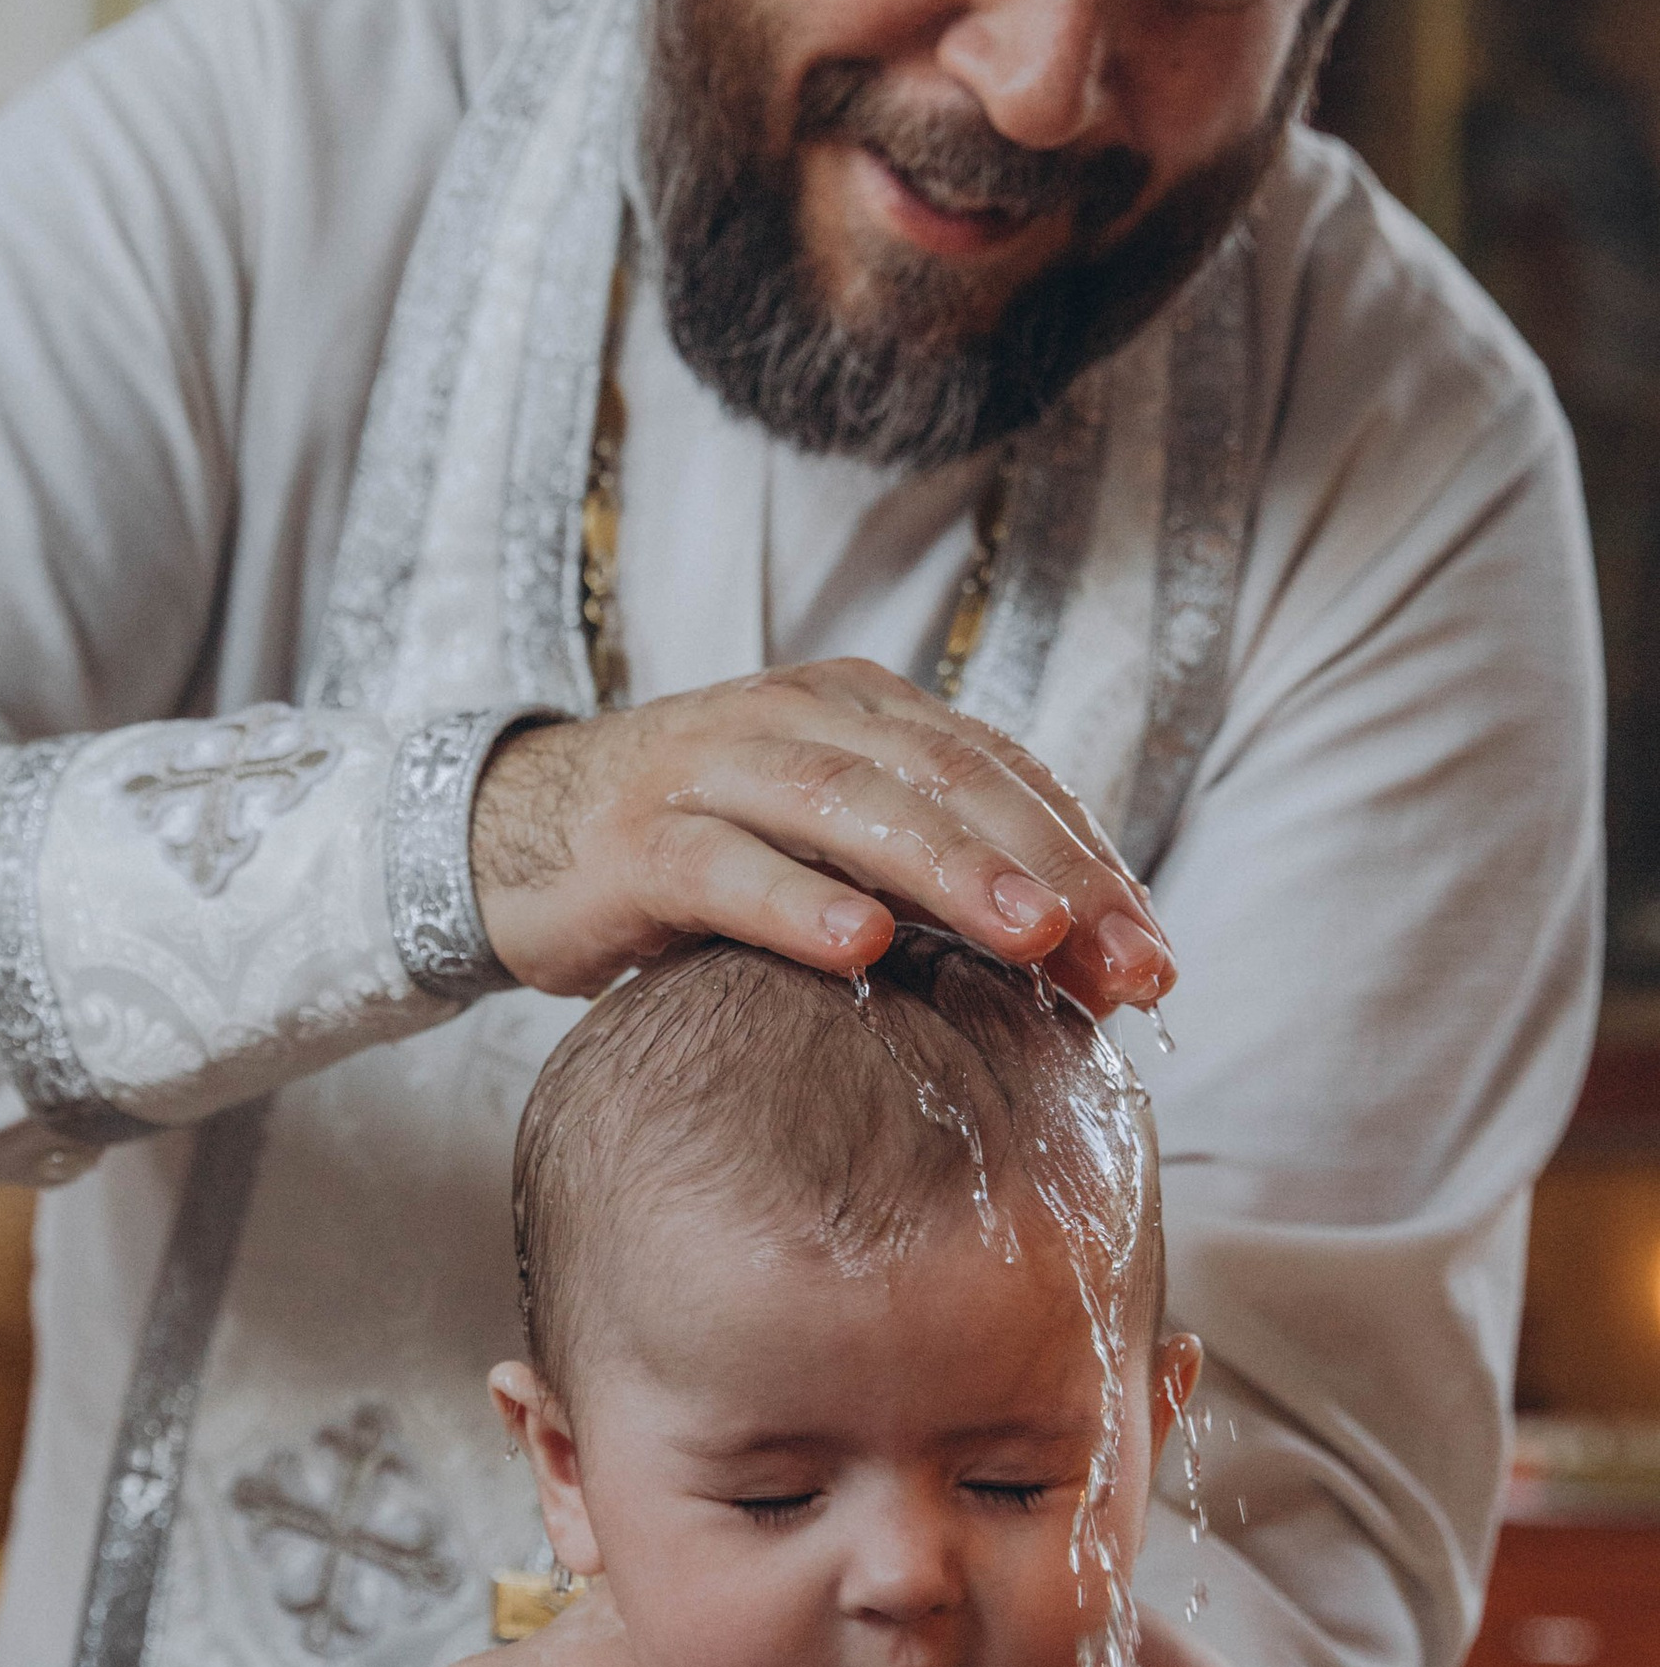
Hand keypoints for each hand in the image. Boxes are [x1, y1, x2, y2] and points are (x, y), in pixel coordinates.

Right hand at [470, 661, 1170, 1014]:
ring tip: (1033, 934)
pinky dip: (797, 903)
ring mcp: (712, 770)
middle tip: (1125, 960)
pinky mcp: (638, 839)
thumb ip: (933, 870)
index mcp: (861, 707)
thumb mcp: (828, 841)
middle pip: (946, 782)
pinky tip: (862, 946)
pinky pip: (727, 868)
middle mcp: (795, 716)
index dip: (1087, 858)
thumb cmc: (703, 850)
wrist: (515, 833)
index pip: (999, 773)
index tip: (1151, 957)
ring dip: (951, 871)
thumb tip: (1085, 955)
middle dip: (1050, 870)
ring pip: (850, 807)